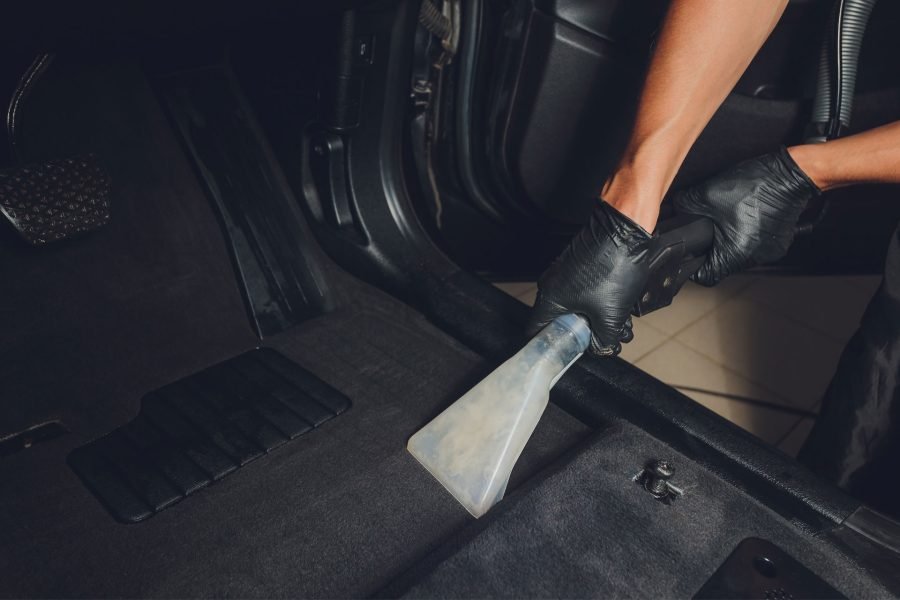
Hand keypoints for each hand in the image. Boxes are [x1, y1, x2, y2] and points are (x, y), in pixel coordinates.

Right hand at [528, 201, 653, 356]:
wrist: (626, 229)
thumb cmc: (613, 263)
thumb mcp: (611, 314)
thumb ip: (604, 339)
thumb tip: (602, 348)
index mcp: (549, 298)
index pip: (536, 332)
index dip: (552, 347)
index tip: (568, 354)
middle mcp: (552, 285)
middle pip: (561, 323)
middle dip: (586, 335)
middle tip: (605, 341)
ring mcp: (566, 275)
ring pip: (577, 309)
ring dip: (598, 321)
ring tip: (620, 327)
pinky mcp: (580, 268)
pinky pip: (585, 295)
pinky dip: (601, 305)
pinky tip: (620, 310)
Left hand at [673, 147, 819, 285]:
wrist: (792, 174)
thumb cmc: (757, 185)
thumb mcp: (708, 194)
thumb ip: (685, 206)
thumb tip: (673, 209)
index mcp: (737, 253)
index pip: (706, 276)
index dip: (692, 267)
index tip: (689, 254)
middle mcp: (755, 258)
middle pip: (723, 265)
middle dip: (711, 248)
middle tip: (706, 230)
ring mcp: (770, 251)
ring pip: (739, 255)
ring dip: (728, 241)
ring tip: (726, 220)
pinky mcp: (778, 242)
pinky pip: (754, 245)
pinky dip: (745, 235)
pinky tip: (743, 217)